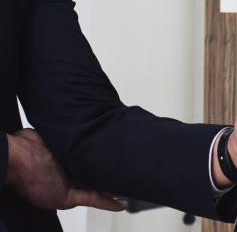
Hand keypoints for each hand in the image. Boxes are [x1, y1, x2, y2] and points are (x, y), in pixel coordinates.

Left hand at [5, 129, 126, 210]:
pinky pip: (93, 200)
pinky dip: (108, 202)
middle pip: (92, 177)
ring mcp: (68, 186)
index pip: (85, 161)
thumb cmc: (26, 148)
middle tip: (125, 175)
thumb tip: (60, 124)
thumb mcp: (43, 133)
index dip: (98, 160)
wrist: (17, 161)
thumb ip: (54, 133)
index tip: (111, 157)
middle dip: (107, 177)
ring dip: (111, 190)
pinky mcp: (68, 197)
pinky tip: (120, 203)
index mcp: (64, 158)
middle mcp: (67, 173)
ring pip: (96, 189)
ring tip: (128, 188)